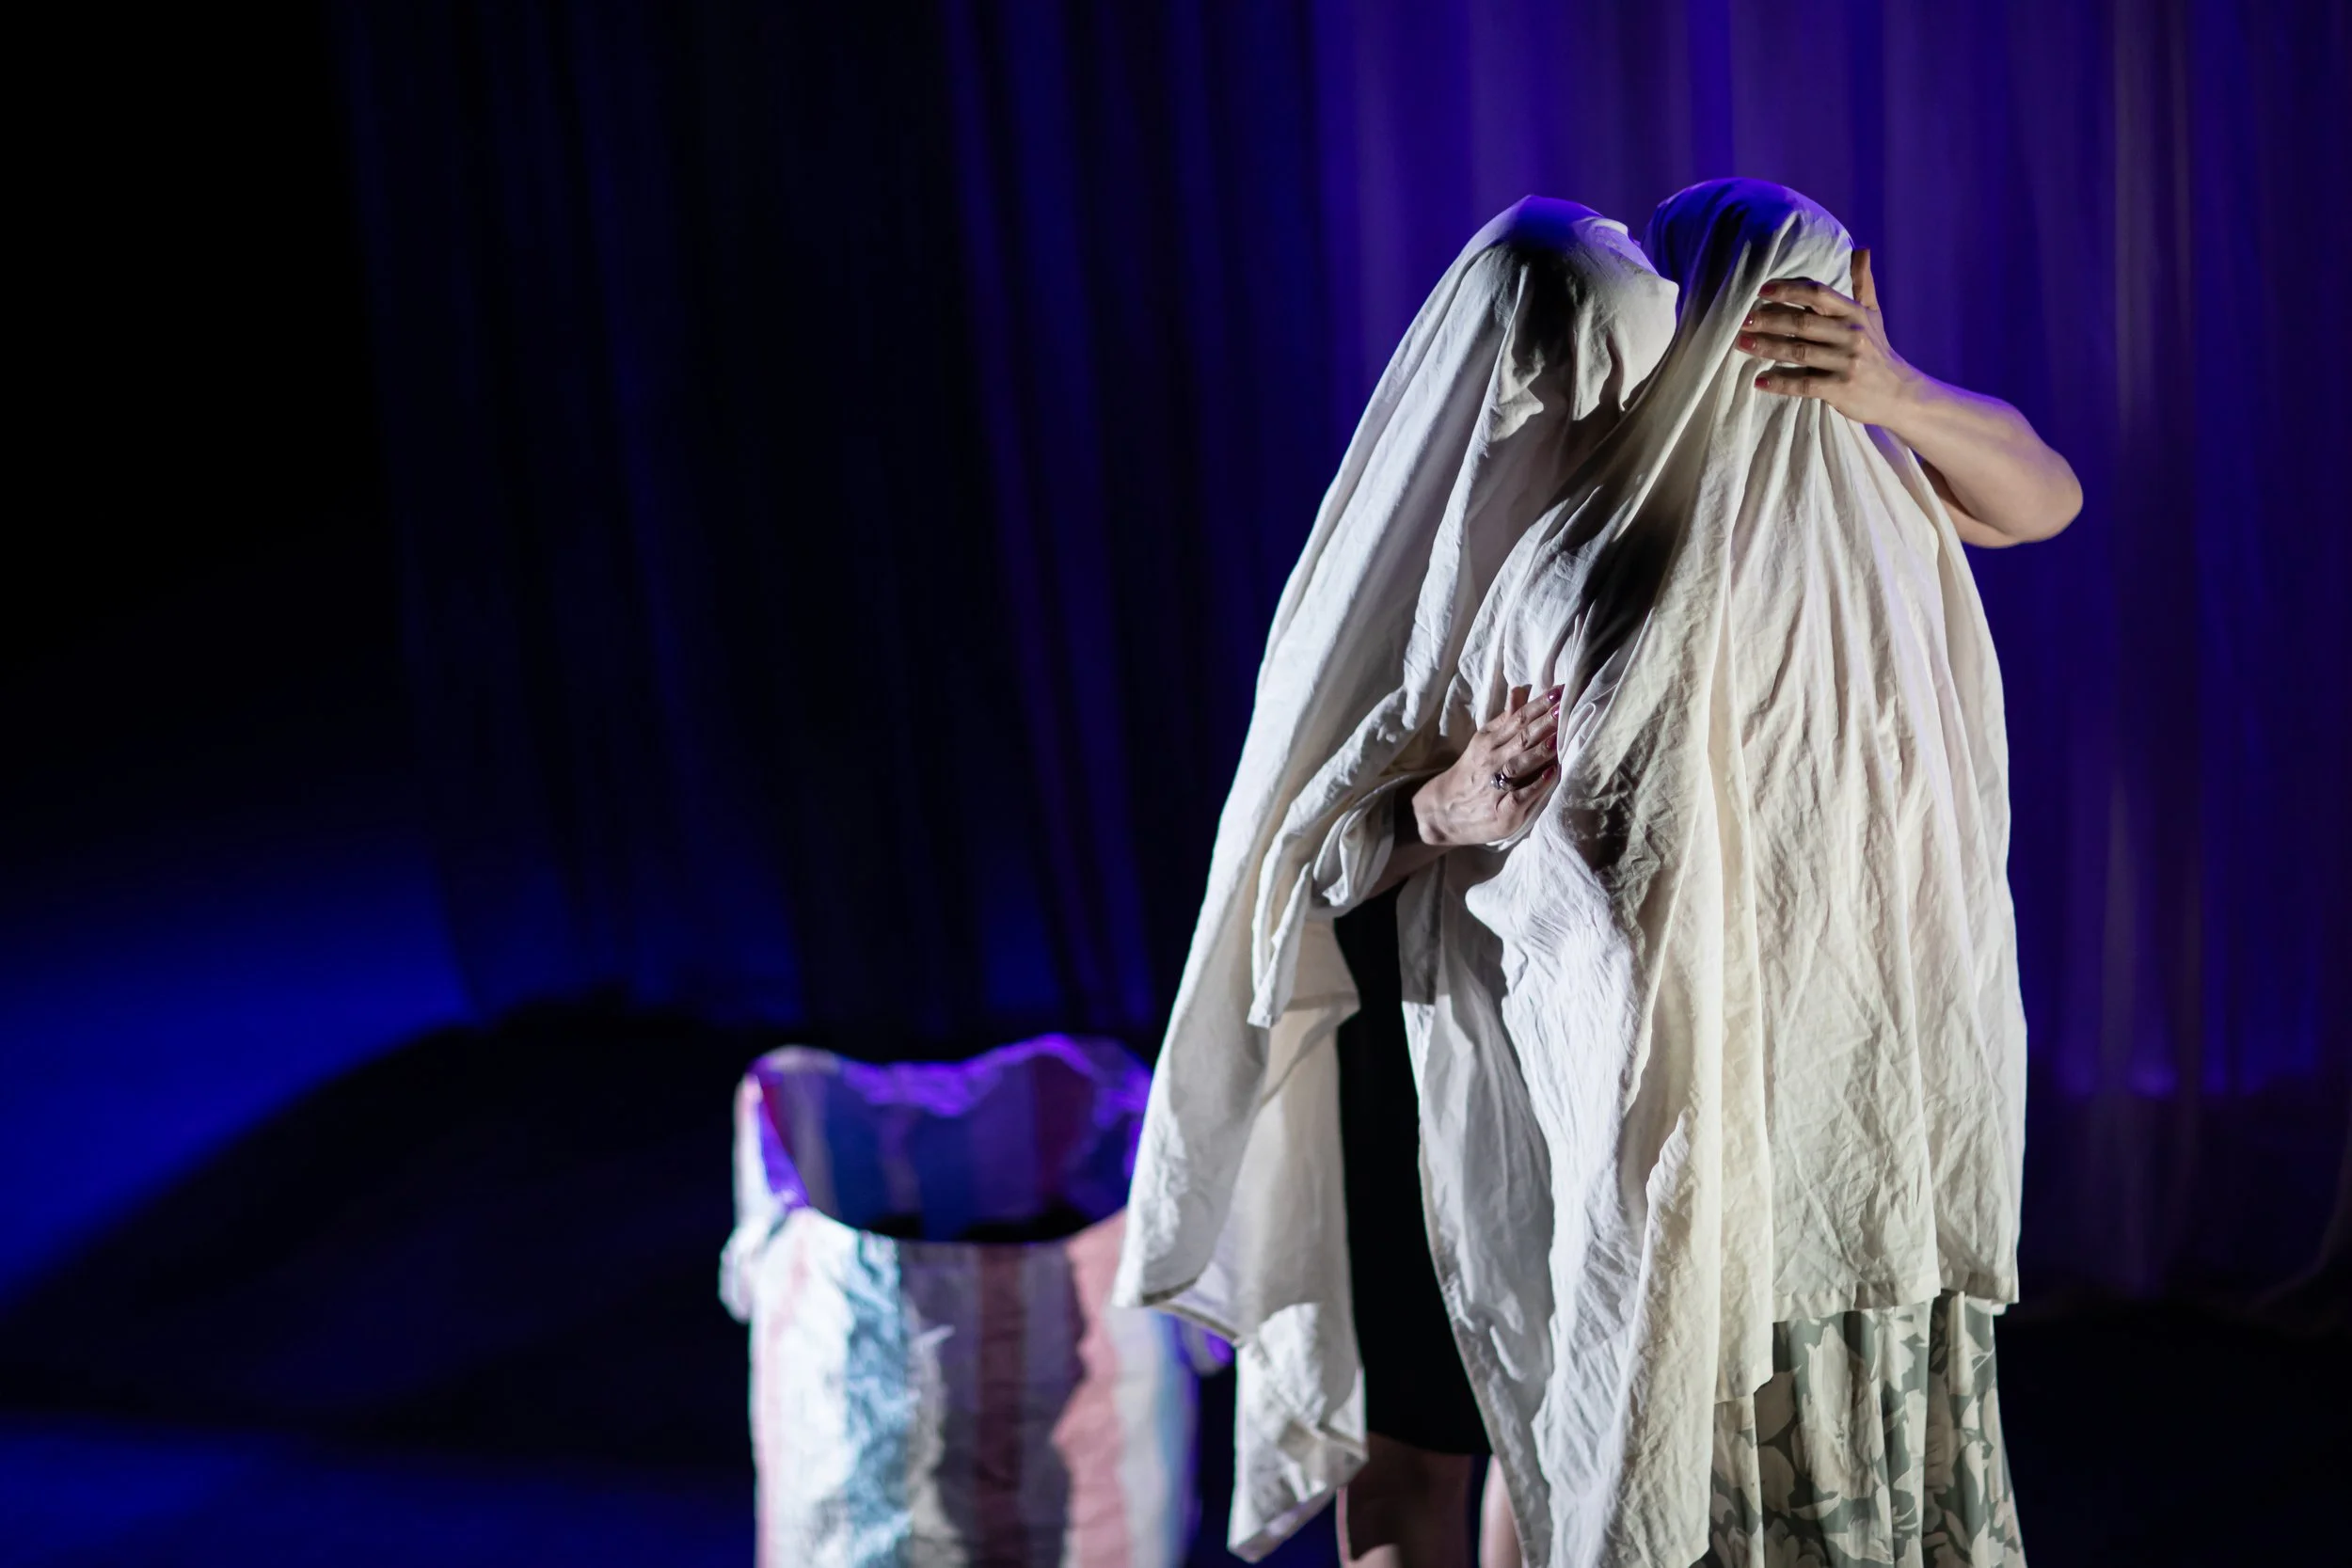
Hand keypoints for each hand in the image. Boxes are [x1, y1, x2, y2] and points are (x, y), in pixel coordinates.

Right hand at [1409, 684, 1561, 847]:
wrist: (1444, 811)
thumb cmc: (1473, 772)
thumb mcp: (1483, 742)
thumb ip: (1505, 719)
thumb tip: (1520, 689)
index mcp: (1489, 741)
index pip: (1518, 719)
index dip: (1539, 705)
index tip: (1560, 691)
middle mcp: (1492, 761)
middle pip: (1521, 739)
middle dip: (1544, 723)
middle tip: (1565, 707)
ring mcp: (1495, 787)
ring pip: (1519, 765)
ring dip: (1538, 752)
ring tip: (1557, 739)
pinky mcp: (1502, 812)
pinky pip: (1519, 797)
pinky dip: (1535, 786)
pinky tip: (1550, 775)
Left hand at [1735, 249, 1921, 426]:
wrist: (1899, 394)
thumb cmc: (1878, 351)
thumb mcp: (1873, 315)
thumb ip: (1863, 284)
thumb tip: (1862, 249)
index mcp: (1854, 314)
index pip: (1818, 294)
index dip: (1789, 290)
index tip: (1762, 290)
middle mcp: (1851, 336)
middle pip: (1802, 323)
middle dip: (1769, 319)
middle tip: (1742, 319)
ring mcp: (1846, 363)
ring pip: (1798, 352)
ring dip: (1767, 347)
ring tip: (1741, 343)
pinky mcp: (1840, 389)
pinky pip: (1804, 385)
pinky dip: (1780, 383)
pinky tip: (1759, 380)